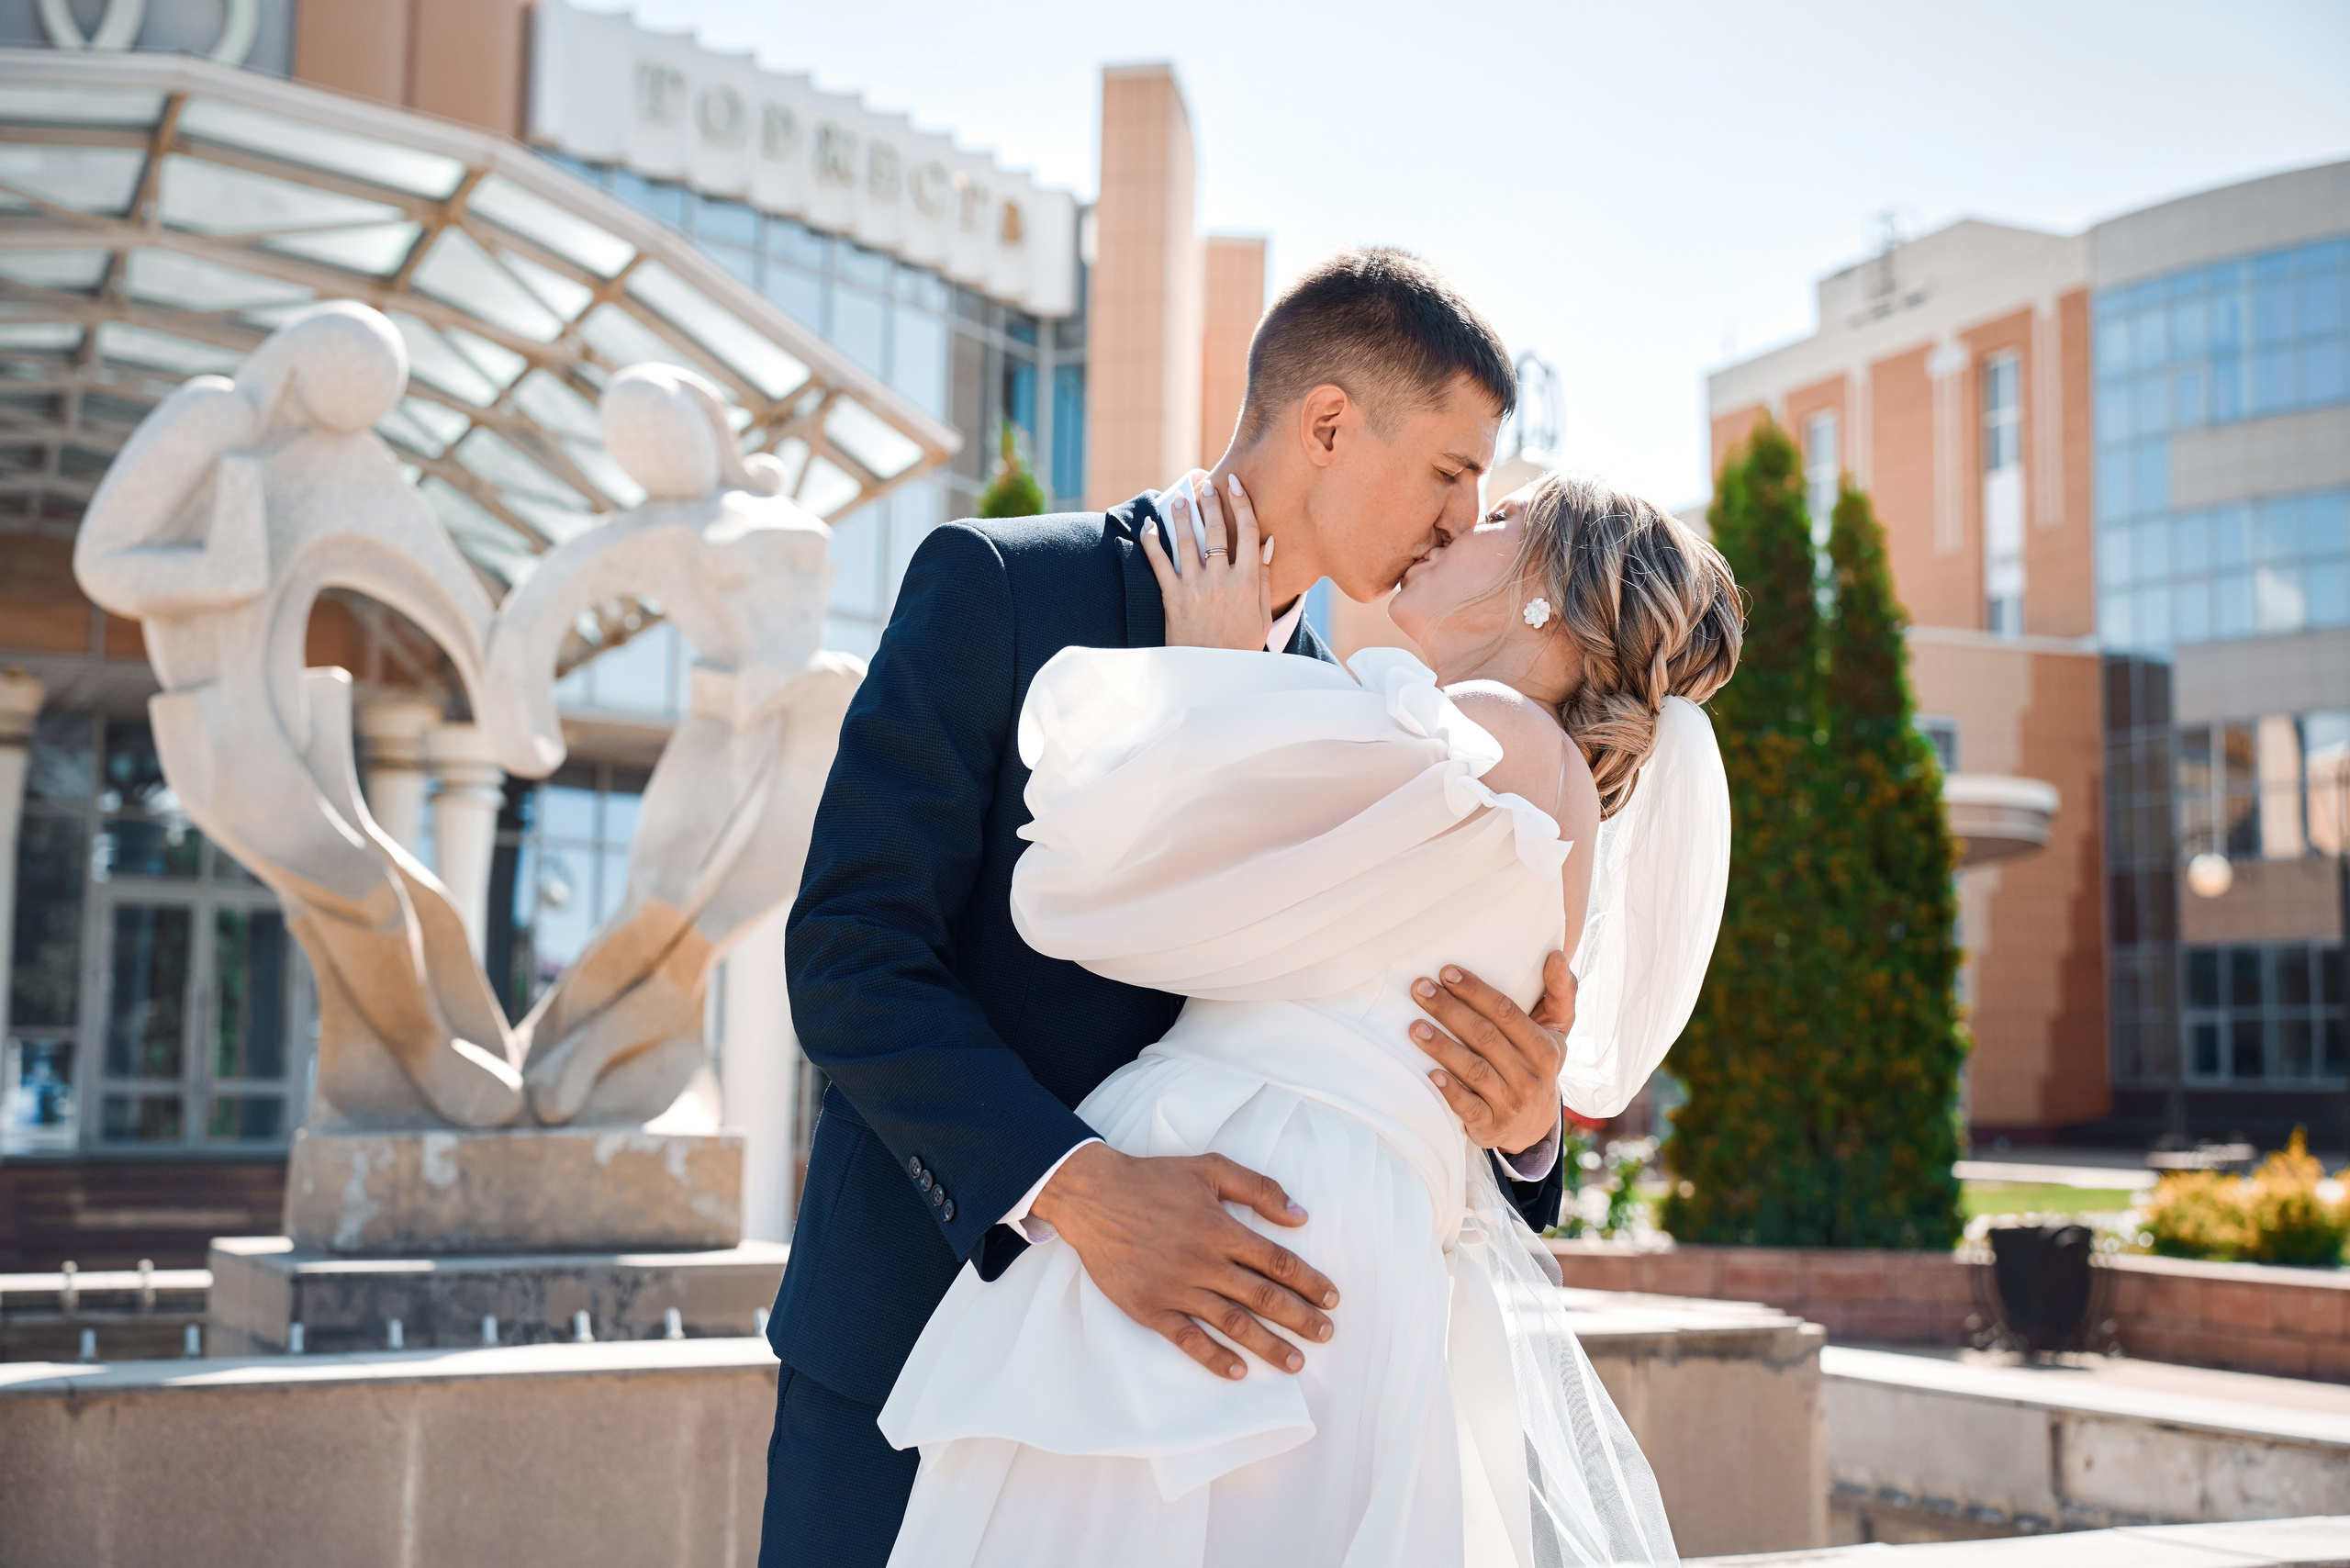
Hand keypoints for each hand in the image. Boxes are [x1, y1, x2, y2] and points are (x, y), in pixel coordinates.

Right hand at [1029, 1141, 1337, 1380]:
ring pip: (1233, 1323)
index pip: (1278, 1262)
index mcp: (1221, 1229)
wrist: (1093, 1196)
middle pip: (1263, 1297)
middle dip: (1300, 1318)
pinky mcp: (1151, 1308)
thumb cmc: (1153, 1179)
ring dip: (1268, 1345)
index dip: (1310, 1282)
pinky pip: (1188, 1339)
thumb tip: (1299, 1214)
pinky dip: (1214, 1358)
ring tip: (1296, 1362)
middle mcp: (1204, 1263)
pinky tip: (1238, 1371)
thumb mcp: (1210, 1168)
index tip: (1332, 1299)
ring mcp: (1177, 1289)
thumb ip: (1258, 1188)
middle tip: (1327, 1335)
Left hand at [1141, 472, 1273, 650]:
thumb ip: (1265, 578)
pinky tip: (1149, 526)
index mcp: (1247, 583)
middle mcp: (1221, 580)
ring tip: (1180, 499)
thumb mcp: (1262, 615)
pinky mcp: (1173, 597)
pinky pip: (1159, 563)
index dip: (1243, 504)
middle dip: (1211, 504)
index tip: (1235, 486)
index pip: (1248, 533)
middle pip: (1217, 531)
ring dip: (1183, 516)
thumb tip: (1267, 544)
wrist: (1212, 674)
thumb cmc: (1240, 645)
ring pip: (1187, 541)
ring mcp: (1195, 588)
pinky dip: (1152, 542)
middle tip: (1206, 487)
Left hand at [1410, 953, 1574, 1154]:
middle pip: (1485, 1037)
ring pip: (1474, 1070)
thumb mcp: (1557, 1030)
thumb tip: (1557, 954)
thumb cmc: (1537, 1061)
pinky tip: (1430, 1074)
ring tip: (1415, 1027)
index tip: (1446, 971)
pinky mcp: (1491, 1126)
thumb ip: (1561, 991)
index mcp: (1545, 1047)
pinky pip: (1468, 1107)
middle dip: (1450, 1010)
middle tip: (1420, 989)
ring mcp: (1511, 1103)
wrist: (1535, 1124)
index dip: (1476, 991)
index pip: (1506, 1013)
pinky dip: (1450, 1090)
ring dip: (1442, 1047)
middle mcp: (1531, 1076)